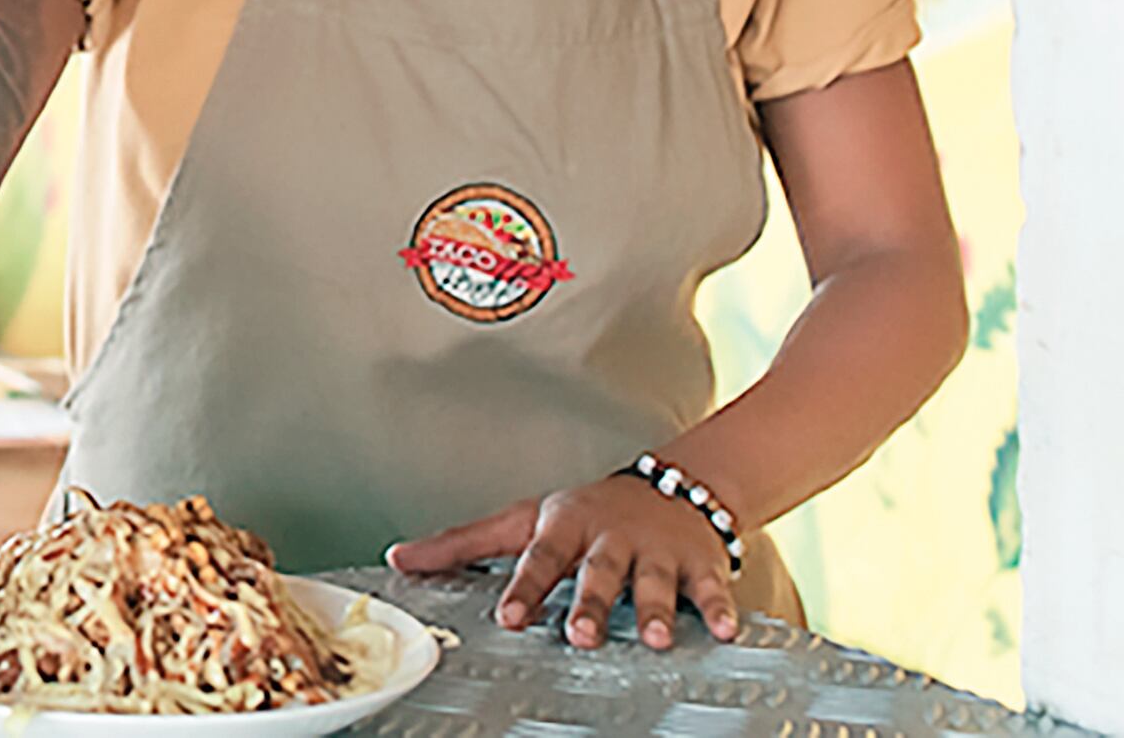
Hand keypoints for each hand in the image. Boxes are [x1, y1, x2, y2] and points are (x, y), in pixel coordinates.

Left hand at [389, 476, 742, 650]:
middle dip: (591, 603)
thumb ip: (463, 543)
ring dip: (657, 609)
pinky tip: (724, 631)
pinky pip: (712, 586)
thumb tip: (398, 558)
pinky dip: (720, 607)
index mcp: (564, 528)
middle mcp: (610, 539)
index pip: (539, 558)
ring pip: (656, 581)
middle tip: (580, 634)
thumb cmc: (585, 512)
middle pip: (598, 573)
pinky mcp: (698, 563)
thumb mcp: (522, 519)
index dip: (525, 588)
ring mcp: (656, 550)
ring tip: (656, 638)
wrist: (672, 484)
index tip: (510, 618)